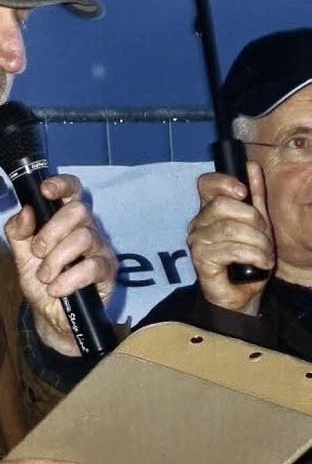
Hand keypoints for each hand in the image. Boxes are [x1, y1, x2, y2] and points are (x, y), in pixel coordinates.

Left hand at [4, 174, 116, 354]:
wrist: (51, 317)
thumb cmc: (40, 282)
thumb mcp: (21, 256)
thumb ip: (18, 232)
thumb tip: (26, 210)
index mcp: (65, 219)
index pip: (71, 189)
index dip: (61, 184)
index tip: (45, 191)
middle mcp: (86, 227)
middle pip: (78, 210)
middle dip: (51, 231)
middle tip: (37, 252)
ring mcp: (99, 248)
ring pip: (83, 237)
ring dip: (57, 259)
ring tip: (45, 277)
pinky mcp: (108, 270)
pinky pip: (92, 266)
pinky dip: (69, 279)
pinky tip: (57, 289)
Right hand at [187, 163, 273, 313]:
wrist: (243, 296)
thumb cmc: (247, 260)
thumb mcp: (258, 225)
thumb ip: (255, 197)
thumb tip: (251, 167)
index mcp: (209, 210)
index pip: (206, 183)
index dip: (224, 182)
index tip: (243, 193)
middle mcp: (198, 223)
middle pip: (223, 205)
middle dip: (253, 220)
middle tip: (264, 237)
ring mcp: (197, 241)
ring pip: (230, 228)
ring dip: (258, 242)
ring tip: (265, 254)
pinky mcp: (201, 259)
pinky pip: (230, 248)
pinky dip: (253, 255)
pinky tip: (260, 263)